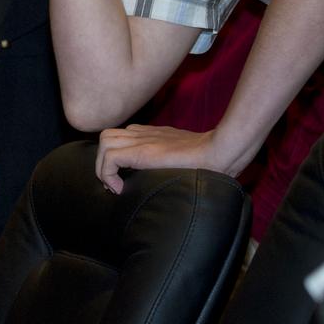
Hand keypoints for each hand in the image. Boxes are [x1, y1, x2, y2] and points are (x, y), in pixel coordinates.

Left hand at [95, 125, 241, 194]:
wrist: (220, 151)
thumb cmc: (208, 159)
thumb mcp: (182, 155)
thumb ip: (168, 158)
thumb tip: (164, 175)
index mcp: (150, 134)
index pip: (119, 137)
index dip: (113, 158)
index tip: (121, 182)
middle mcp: (142, 134)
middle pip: (107, 137)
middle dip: (103, 162)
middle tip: (115, 184)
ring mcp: (141, 140)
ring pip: (104, 143)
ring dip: (103, 167)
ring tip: (117, 186)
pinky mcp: (142, 151)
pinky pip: (109, 157)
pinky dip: (108, 174)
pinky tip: (121, 189)